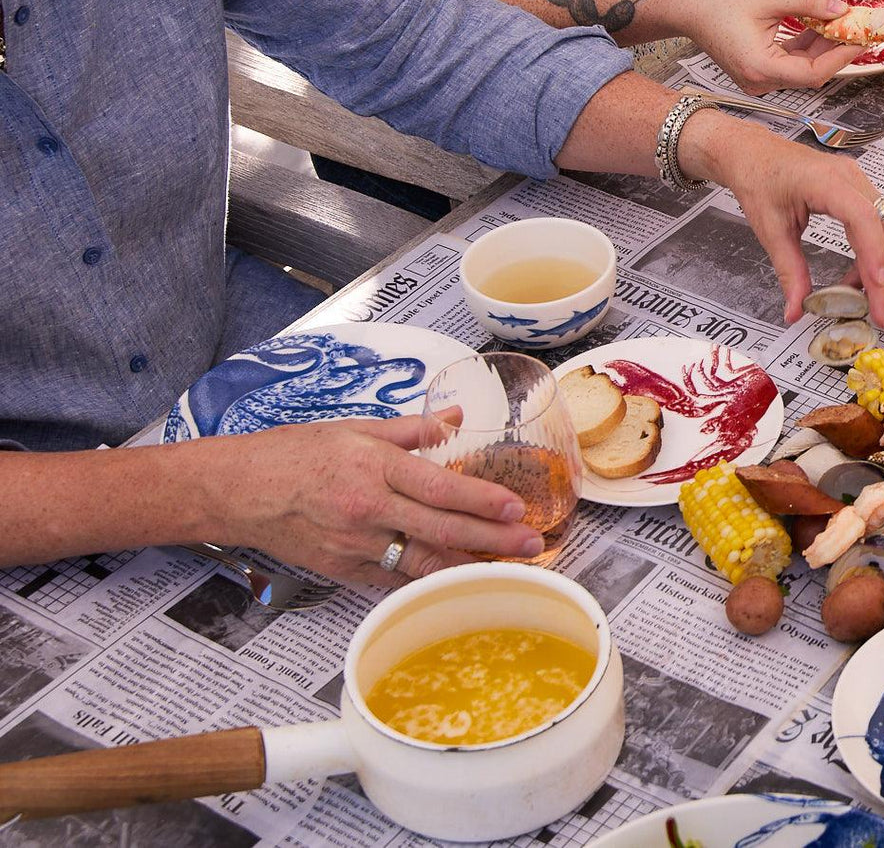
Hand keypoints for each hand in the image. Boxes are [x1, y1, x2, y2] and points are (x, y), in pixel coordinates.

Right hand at [203, 417, 541, 586]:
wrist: (237, 490)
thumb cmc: (292, 454)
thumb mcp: (354, 428)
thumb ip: (411, 429)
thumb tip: (454, 418)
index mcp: (374, 467)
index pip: (440, 487)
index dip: (482, 500)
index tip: (516, 507)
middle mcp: (368, 508)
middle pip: (441, 529)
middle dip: (493, 538)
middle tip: (531, 542)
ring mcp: (355, 544)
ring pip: (424, 562)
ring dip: (469, 565)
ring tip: (507, 565)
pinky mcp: (343, 569)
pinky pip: (394, 579)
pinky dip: (428, 580)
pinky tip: (459, 579)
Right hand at [679, 0, 862, 93]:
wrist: (691, 8)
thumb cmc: (718, 3)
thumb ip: (808, 3)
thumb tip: (839, 9)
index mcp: (759, 68)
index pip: (812, 73)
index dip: (840, 58)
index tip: (859, 41)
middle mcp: (759, 81)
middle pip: (810, 73)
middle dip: (834, 51)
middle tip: (856, 30)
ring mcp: (759, 79)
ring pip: (802, 69)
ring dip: (822, 47)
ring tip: (840, 24)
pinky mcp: (759, 71)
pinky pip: (790, 63)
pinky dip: (806, 47)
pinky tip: (819, 27)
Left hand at [694, 118, 883, 324]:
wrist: (754, 153)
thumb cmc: (759, 181)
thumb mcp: (770, 230)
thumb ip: (789, 271)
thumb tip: (795, 311)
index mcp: (826, 181)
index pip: (863, 217)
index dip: (874, 254)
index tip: (877, 288)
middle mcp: (851, 177)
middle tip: (879, 310)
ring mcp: (858, 181)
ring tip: (866, 298)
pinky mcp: (858, 190)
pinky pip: (877, 223)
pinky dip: (874, 252)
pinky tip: (858, 276)